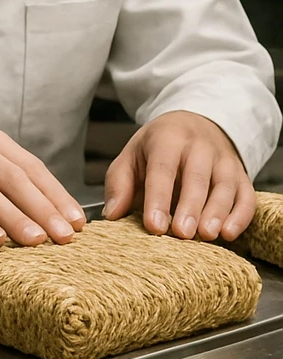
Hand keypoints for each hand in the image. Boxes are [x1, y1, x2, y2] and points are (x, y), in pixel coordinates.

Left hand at [103, 110, 254, 241]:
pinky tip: (228, 233)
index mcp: (168, 138)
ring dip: (217, 212)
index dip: (158, 197)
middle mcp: (200, 146)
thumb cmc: (159, 147)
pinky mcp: (241, 176)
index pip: (162, 168)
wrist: (194, 123)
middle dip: (189, 206)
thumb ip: (120, 184)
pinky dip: (240, 216)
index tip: (154, 226)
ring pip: (224, 186)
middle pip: (196, 177)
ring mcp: (224, 160)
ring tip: (206, 235)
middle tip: (181, 234)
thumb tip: (112, 215)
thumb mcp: (133, 155)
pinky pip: (246, 196)